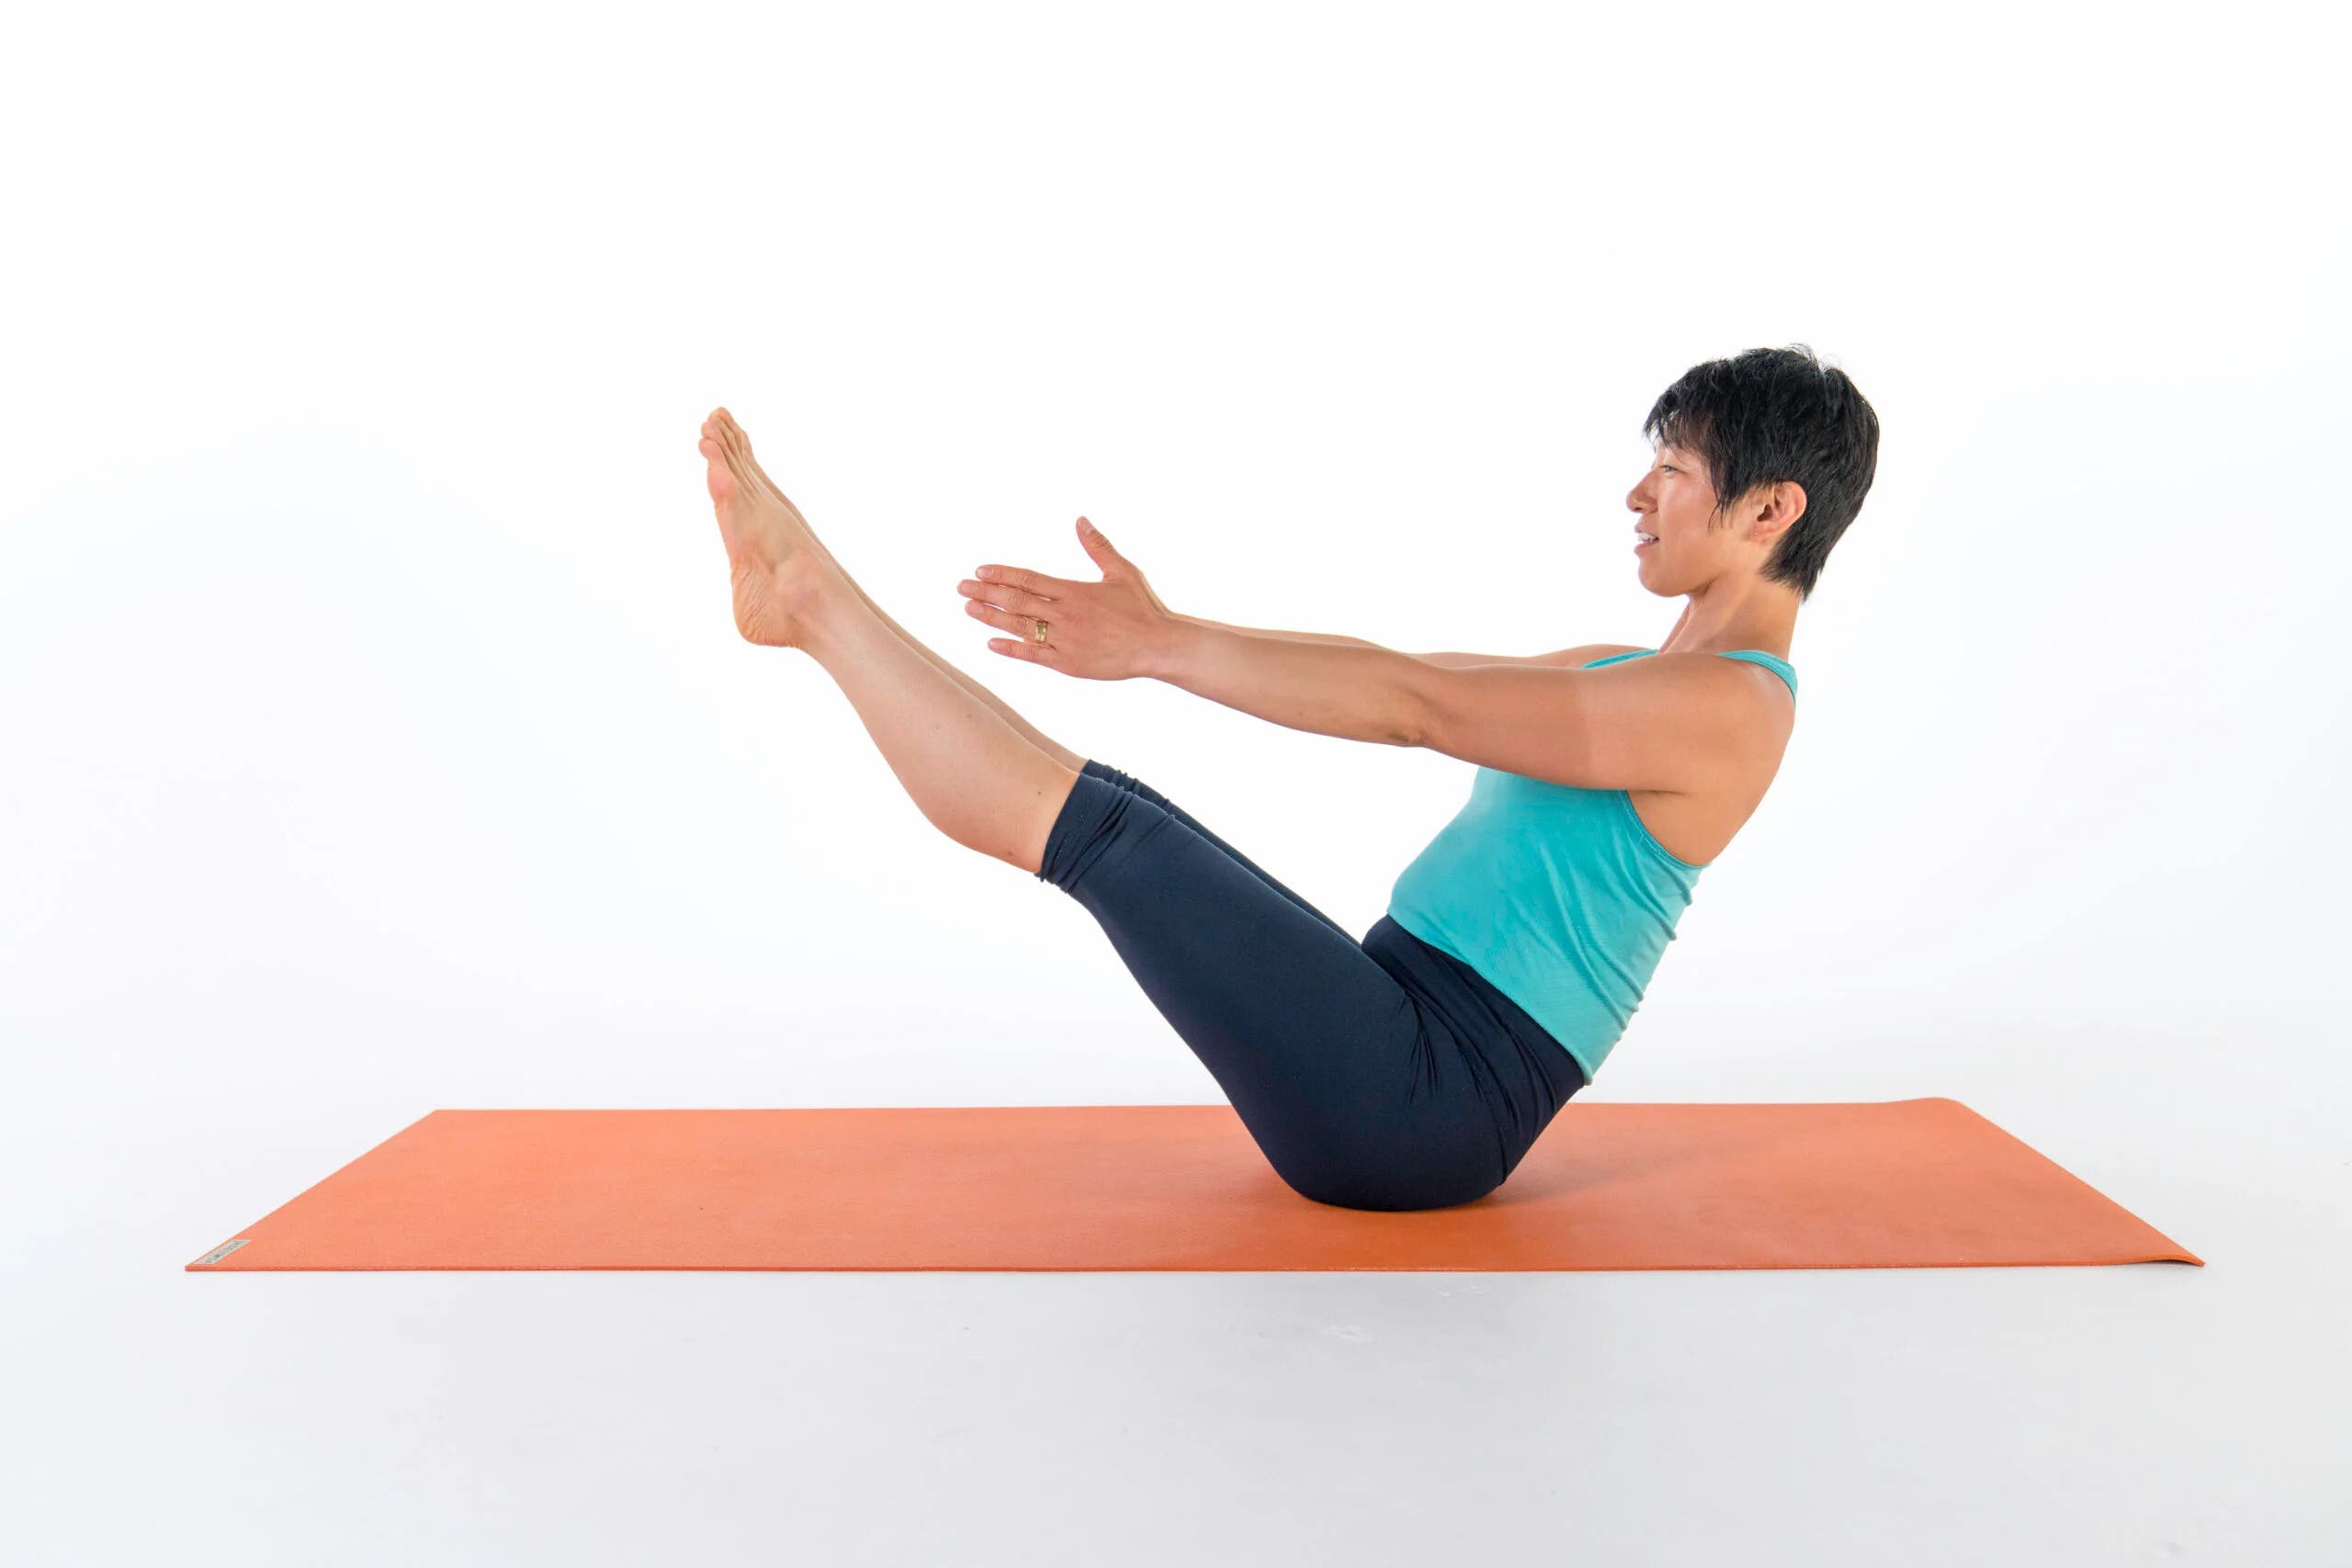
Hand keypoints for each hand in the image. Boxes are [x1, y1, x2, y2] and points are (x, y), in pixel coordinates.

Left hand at [955, 516, 1177, 680]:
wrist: (1157, 646)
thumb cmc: (1142, 608)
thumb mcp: (1122, 571)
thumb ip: (1098, 546)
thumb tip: (1080, 519)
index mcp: (1075, 591)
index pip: (1029, 579)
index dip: (1002, 575)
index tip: (980, 570)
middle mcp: (1066, 615)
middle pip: (1017, 602)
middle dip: (986, 593)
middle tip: (961, 588)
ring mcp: (1065, 641)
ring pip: (1020, 627)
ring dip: (991, 617)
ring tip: (969, 609)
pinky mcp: (1068, 664)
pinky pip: (1033, 655)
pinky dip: (1011, 649)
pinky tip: (991, 642)